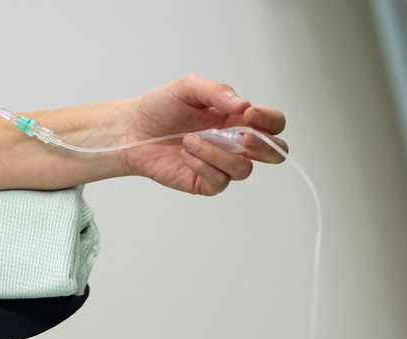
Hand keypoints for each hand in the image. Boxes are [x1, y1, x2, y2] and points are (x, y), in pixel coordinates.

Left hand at [120, 74, 287, 195]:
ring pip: (243, 170)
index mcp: (237, 118)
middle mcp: (235, 143)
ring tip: (189, 140)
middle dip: (264, 147)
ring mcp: (222, 164)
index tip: (248, 114)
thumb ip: (217, 91)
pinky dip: (203, 166)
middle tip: (242, 138)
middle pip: (274, 153)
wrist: (132, 130)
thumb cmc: (160, 107)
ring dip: (218, 154)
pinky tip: (185, 154)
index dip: (269, 121)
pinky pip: (219, 181)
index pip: (273, 123)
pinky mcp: (206, 182)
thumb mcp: (188, 87)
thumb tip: (243, 105)